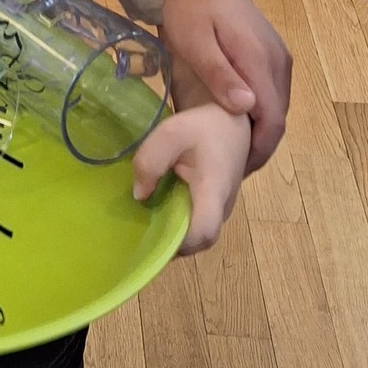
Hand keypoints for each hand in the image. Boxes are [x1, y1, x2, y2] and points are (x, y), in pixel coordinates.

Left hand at [134, 103, 250, 253]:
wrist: (228, 124)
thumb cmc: (200, 128)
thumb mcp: (170, 133)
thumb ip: (151, 161)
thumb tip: (139, 195)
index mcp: (214, 190)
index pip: (204, 231)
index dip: (179, 241)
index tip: (152, 234)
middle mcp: (222, 208)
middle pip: (200, 241)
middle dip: (171, 243)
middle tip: (140, 231)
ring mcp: (220, 210)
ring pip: (197, 236)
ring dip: (173, 234)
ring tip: (145, 220)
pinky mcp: (213, 208)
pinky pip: (195, 225)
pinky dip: (177, 224)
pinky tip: (156, 209)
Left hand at [160, 0, 290, 171]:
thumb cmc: (190, 5)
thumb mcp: (194, 41)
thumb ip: (220, 75)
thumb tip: (247, 110)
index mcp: (261, 63)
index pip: (273, 122)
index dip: (257, 152)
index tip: (233, 172)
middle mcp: (279, 63)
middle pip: (278, 119)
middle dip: (257, 147)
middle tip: (226, 166)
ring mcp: (278, 57)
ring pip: (277, 107)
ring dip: (258, 131)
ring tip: (228, 149)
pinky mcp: (272, 53)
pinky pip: (272, 93)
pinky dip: (259, 113)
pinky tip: (235, 120)